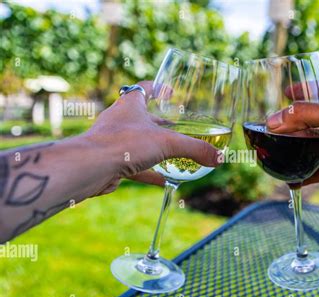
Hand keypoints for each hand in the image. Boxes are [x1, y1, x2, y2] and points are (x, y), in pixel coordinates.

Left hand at [83, 81, 220, 194]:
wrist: (91, 168)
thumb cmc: (125, 144)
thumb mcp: (167, 143)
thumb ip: (195, 149)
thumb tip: (219, 158)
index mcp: (131, 104)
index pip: (144, 88)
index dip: (158, 88)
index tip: (169, 91)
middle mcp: (120, 120)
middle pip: (142, 116)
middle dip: (159, 122)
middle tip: (177, 126)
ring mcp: (114, 141)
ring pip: (138, 142)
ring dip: (155, 148)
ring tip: (174, 153)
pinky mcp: (112, 162)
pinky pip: (136, 166)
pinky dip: (151, 172)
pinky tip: (166, 180)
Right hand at [266, 82, 318, 209]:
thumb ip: (304, 115)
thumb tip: (273, 120)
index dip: (302, 89)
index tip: (283, 93)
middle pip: (314, 118)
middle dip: (294, 123)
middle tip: (274, 128)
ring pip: (317, 143)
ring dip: (299, 148)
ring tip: (280, 151)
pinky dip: (308, 173)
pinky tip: (295, 179)